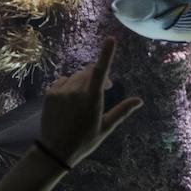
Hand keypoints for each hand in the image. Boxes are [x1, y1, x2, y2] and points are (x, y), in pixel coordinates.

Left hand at [38, 37, 142, 168]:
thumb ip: (122, 111)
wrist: (56, 151)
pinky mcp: (50, 93)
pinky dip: (69, 85)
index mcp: (92, 99)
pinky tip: (70, 100)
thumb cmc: (85, 141)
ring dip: (83, 82)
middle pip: (89, 72)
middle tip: (105, 89)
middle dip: (98, 76)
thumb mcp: (106, 127)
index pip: (101, 71)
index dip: (107, 53)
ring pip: (76, 76)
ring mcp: (62, 91)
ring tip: (84, 100)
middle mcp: (76, 91)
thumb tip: (139, 101)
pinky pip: (63, 80)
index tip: (111, 39)